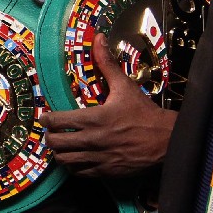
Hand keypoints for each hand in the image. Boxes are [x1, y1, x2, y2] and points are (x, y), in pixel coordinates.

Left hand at [42, 33, 176, 176]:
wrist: (166, 140)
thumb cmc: (144, 113)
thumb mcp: (125, 86)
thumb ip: (107, 64)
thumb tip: (99, 39)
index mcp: (94, 119)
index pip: (58, 121)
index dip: (46, 120)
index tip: (46, 117)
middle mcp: (92, 140)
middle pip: (56, 143)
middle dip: (49, 136)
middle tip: (51, 131)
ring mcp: (98, 158)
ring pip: (64, 160)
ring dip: (59, 152)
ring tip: (61, 145)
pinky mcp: (106, 171)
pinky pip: (79, 173)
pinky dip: (72, 166)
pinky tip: (75, 158)